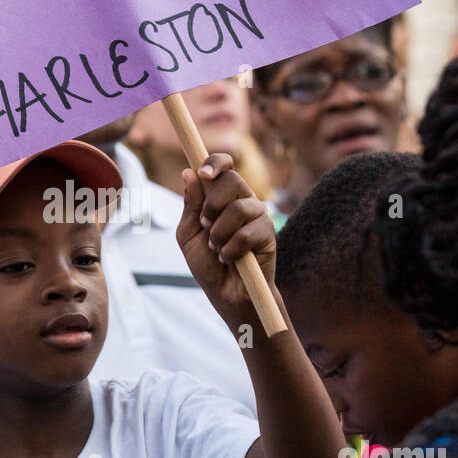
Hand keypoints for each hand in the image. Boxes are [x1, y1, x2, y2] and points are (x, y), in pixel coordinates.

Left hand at [177, 152, 275, 329]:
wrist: (227, 295)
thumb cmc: (208, 265)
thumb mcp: (189, 235)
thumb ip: (190, 206)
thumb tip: (189, 173)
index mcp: (222, 196)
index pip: (224, 166)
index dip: (215, 162)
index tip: (202, 172)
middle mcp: (242, 201)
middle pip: (233, 179)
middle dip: (213, 203)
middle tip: (205, 225)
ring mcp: (257, 216)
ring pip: (239, 208)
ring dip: (219, 232)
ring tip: (216, 248)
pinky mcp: (269, 235)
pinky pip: (248, 233)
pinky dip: (231, 249)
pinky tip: (229, 259)